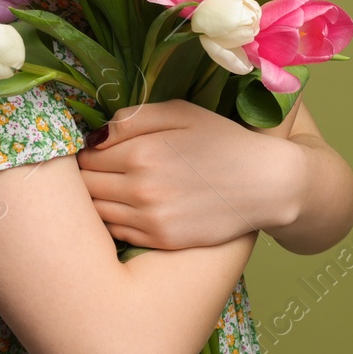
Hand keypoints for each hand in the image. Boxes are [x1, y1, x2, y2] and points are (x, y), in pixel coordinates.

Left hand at [75, 99, 305, 250]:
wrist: (266, 184)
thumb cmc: (224, 140)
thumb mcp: (182, 112)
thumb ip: (134, 117)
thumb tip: (95, 136)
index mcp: (142, 152)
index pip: (87, 155)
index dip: (88, 151)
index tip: (97, 150)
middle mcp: (140, 189)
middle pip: (86, 186)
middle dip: (86, 176)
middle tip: (100, 170)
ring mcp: (150, 220)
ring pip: (96, 213)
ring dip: (96, 200)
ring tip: (112, 189)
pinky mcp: (161, 241)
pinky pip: (117, 232)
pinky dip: (113, 220)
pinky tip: (129, 208)